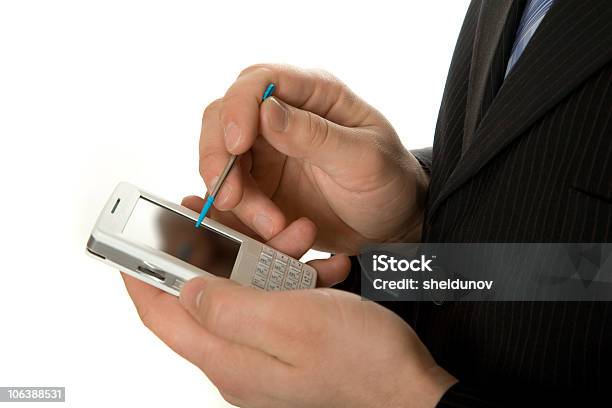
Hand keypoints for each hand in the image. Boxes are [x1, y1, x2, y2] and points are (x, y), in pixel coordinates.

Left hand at [123, 202, 454, 407]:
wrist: (409, 388)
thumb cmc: (361, 360)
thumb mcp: (291, 321)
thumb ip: (228, 306)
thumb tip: (184, 289)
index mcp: (229, 357)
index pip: (162, 313)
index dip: (141, 274)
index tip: (131, 240)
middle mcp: (238, 360)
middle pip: (202, 296)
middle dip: (215, 251)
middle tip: (222, 217)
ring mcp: (262, 354)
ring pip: (243, 293)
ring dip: (264, 260)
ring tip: (297, 237)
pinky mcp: (285, 346)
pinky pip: (272, 303)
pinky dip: (290, 279)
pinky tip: (319, 267)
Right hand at [199, 64, 428, 253]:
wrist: (391, 225)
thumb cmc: (389, 182)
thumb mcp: (363, 160)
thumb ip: (315, 135)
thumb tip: (266, 111)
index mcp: (313, 94)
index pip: (257, 81)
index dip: (237, 109)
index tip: (237, 146)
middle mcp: (283, 117)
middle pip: (222, 119)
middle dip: (218, 158)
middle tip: (230, 197)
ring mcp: (268, 151)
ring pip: (222, 161)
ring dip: (234, 197)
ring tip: (273, 227)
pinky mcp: (261, 184)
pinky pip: (232, 194)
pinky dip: (241, 216)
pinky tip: (272, 232)